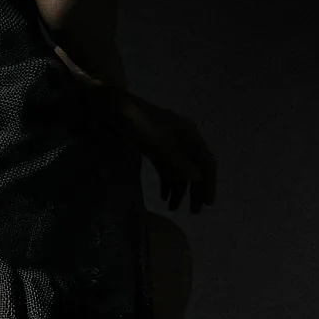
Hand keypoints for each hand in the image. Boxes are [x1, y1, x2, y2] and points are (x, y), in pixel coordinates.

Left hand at [113, 92, 216, 213]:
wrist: (110, 106)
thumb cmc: (136, 123)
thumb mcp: (158, 144)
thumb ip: (177, 163)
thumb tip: (197, 181)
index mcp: (189, 134)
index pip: (206, 162)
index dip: (208, 183)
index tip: (207, 204)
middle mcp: (182, 138)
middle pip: (195, 167)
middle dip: (195, 189)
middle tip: (194, 212)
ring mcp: (167, 142)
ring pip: (179, 169)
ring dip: (179, 189)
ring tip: (174, 209)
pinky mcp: (152, 146)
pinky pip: (165, 167)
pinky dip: (166, 182)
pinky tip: (163, 197)